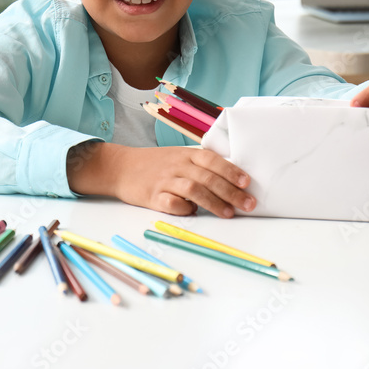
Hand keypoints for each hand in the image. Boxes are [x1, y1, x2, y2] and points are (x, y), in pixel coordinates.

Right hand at [67, 142, 254, 217]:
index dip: (231, 170)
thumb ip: (200, 166)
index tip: (247, 183)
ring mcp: (164, 181)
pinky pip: (171, 203)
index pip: (213, 160)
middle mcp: (177, 166)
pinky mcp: (152, 196)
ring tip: (228, 213)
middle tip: (248, 204)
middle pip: (207, 177)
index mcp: (186, 154)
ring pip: (193, 189)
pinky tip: (192, 213)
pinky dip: (183, 208)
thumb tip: (232, 182)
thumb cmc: (156, 164)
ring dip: (213, 202)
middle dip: (231, 192)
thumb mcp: (178, 156)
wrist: (121, 167)